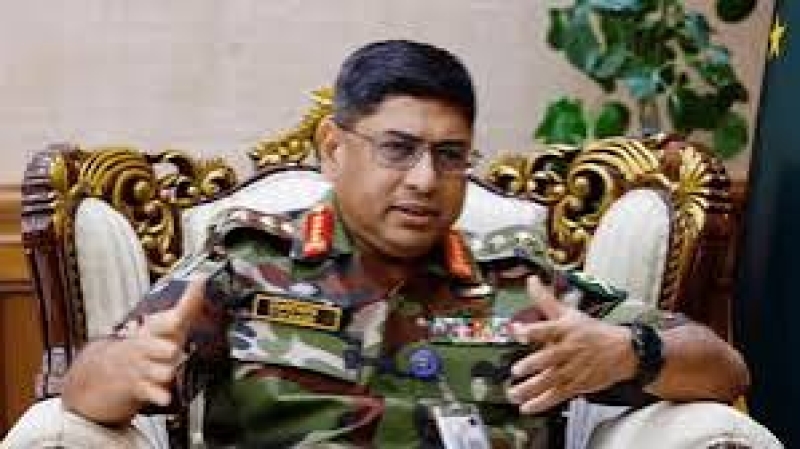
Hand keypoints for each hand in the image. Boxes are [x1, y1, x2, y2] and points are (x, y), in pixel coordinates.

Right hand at [63, 277, 206, 422]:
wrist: (110, 368)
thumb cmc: (149, 341)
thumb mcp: (165, 322)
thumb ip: (187, 304)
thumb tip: (202, 277)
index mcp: (152, 329)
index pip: (163, 322)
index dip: (170, 321)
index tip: (177, 319)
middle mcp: (146, 347)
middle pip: (160, 348)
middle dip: (168, 350)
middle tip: (172, 350)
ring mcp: (142, 368)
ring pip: (161, 372)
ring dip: (167, 373)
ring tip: (169, 371)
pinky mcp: (140, 387)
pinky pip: (152, 393)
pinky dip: (159, 395)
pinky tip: (165, 396)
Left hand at [507, 276, 635, 413]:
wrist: (624, 352)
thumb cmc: (592, 331)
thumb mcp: (569, 313)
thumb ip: (545, 299)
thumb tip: (530, 280)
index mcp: (565, 330)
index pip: (547, 329)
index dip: (532, 330)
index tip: (518, 331)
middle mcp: (568, 350)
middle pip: (549, 358)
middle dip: (532, 365)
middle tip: (517, 370)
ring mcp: (572, 369)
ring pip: (550, 380)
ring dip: (531, 389)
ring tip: (514, 393)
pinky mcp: (576, 385)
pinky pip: (556, 396)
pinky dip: (541, 403)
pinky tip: (527, 407)